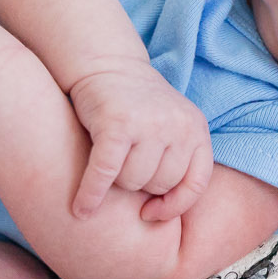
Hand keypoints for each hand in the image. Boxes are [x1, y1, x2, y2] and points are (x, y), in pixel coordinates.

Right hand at [65, 60, 213, 222]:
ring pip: (133, 182)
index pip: (196, 183)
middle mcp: (178, 126)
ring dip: (116, 181)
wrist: (107, 64)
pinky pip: (105, 174)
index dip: (174, 206)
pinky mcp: (117, 125)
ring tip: (109, 160)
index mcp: (196, 128)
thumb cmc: (137, 106)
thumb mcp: (171, 126)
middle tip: (123, 164)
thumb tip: (162, 214)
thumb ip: (177, 159)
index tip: (151, 212)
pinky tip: (81, 209)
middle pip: (159, 185)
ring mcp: (149, 125)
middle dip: (138, 184)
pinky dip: (91, 195)